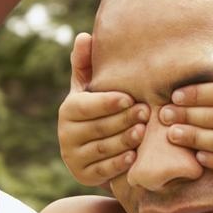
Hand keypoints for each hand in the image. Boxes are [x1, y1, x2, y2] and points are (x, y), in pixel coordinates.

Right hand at [57, 33, 149, 185]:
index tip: (130, 97)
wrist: (96, 146)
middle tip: (146, 112)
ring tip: (144, 131)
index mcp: (69, 110)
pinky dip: (119, 163)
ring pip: (102, 149)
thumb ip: (87, 62)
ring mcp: (74, 157)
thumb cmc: (99, 107)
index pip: (86, 106)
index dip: (107, 102)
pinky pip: (103, 170)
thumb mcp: (92, 85)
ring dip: (125, 140)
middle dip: (123, 120)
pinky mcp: (83, 176)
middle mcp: (66, 134)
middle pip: (98, 127)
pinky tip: (135, 156)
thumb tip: (84, 36)